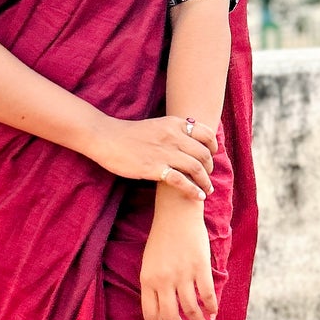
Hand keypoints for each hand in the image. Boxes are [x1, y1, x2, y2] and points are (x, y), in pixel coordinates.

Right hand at [86, 113, 218, 199]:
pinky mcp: (155, 168)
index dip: (213, 146)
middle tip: (209, 177)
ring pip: (196, 167)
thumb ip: (174, 131)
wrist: (106, 138)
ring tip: (207, 189)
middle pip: (203, 153)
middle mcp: (173, 136)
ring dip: (206, 181)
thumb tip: (191, 140)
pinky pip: (181, 181)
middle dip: (210, 168)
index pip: (206, 133)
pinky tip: (198, 196)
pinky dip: (193, 190)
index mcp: (174, 124)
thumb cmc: (130, 134)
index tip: (212, 155)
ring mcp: (164, 153)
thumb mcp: (157, 124)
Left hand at [140, 199, 218, 319]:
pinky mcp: (199, 267)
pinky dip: (211, 307)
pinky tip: (213, 313)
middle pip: (171, 316)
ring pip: (191, 309)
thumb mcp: (149, 263)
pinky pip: (207, 294)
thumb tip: (163, 311)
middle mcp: (163, 280)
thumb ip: (154, 285)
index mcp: (147, 279)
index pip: (150, 314)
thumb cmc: (162, 238)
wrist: (176, 213)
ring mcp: (182, 274)